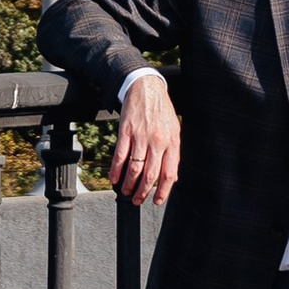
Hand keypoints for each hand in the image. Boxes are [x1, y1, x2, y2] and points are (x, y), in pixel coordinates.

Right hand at [110, 71, 181, 205]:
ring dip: (128, 184)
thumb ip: (172, 153)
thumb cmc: (161, 111)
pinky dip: (116, 170)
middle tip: (137, 200)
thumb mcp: (174, 131)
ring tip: (126, 191)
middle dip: (143, 192)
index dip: (163, 191)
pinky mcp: (126, 131)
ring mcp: (141, 136)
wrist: (147, 88)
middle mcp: (157, 141)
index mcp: (172, 143)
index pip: (169, 174)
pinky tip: (114, 178)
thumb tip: (171, 176)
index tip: (156, 200)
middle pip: (150, 175)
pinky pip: (120, 156)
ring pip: (134, 168)